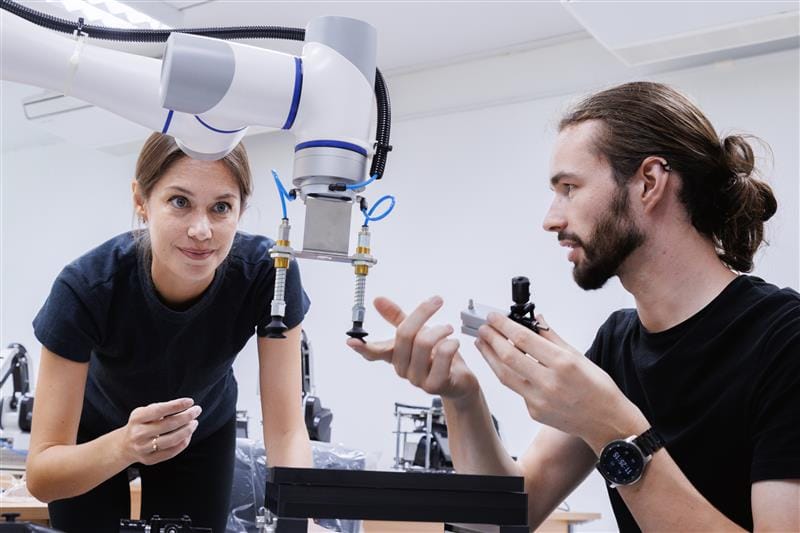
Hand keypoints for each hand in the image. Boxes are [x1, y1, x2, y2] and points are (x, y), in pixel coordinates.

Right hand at [120, 398, 201, 465]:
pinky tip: (188, 435)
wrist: (125, 445)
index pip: (159, 410)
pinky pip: (171, 452)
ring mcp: (143, 448)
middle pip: (168, 425)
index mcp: (137, 418)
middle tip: (197, 410)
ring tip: (194, 423)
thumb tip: (186, 406)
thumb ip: (162, 408)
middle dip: (187, 416)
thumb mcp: (145, 412)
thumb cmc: (142, 423)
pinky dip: (183, 443)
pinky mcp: (149, 459)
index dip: (176, 405)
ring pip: (172, 440)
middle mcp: (138, 434)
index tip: (190, 401)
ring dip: (187, 430)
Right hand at [347, 296, 479, 401]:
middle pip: (405, 334)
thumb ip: (398, 317)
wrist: (460, 381)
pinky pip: (443, 356)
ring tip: (449, 328)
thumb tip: (378, 300)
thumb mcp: (418, 332)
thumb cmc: (437, 356)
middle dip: (423, 313)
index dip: (362, 347)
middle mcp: (402, 368)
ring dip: (441, 329)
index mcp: (395, 355)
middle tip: (437, 301)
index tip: (352, 341)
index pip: (374, 352)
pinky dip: (451, 343)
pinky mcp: (435, 385)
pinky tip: (454, 343)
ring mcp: (417, 379)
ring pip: (424, 343)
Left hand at [476, 313, 647, 449]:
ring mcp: (539, 400)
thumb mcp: (579, 356)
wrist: (607, 423)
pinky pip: (517, 390)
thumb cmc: (598, 388)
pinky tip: (502, 364)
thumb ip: (552, 337)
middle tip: (482, 328)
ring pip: (505, 375)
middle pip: (508, 357)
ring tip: (482, 343)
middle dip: (491, 339)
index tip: (493, 316)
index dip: (504, 326)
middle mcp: (548, 382)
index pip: (524, 339)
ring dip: (489, 357)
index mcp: (562, 363)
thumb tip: (536, 319)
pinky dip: (508, 375)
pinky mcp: (534, 412)